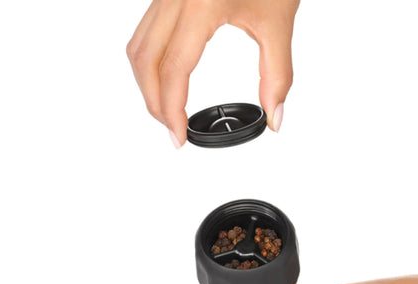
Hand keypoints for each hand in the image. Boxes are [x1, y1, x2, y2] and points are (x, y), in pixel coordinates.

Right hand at [126, 0, 299, 147]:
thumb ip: (278, 75)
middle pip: (145, 61)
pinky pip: (144, 33)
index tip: (179, 135)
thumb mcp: (279, 22)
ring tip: (166, 110)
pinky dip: (149, 64)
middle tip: (172, 129)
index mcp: (203, 3)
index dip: (173, 108)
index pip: (175, 68)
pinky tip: (164, 79)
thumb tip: (275, 114)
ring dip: (146, 84)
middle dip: (154, 103)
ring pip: (138, 46)